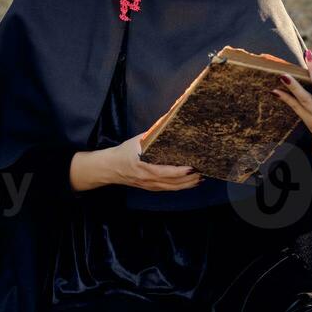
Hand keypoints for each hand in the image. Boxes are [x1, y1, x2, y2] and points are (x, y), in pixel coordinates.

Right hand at [70, 133, 203, 191]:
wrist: (110, 168)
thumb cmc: (124, 153)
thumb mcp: (136, 141)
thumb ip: (152, 134)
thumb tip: (167, 122)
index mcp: (144, 168)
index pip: (164, 172)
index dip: (179, 172)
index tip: (191, 168)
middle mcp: (148, 180)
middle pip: (172, 183)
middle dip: (189, 179)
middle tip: (202, 171)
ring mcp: (150, 186)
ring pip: (172, 188)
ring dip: (187, 184)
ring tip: (200, 178)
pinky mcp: (151, 187)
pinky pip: (169, 189)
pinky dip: (181, 187)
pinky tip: (190, 183)